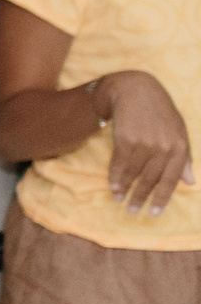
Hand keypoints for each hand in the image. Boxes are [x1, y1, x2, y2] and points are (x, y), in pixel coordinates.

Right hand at [95, 71, 192, 214]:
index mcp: (180, 148)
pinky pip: (119, 163)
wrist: (137, 90)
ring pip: (133, 173)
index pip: (171, 179)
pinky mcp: (126, 139)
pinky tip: (113, 185)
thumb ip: (184, 159)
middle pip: (150, 179)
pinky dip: (115, 176)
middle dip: (141, 198)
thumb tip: (190, 182)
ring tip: (119, 200)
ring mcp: (144, 143)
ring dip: (125, 189)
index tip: (154, 213)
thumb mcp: (179, 133)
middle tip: (133, 212)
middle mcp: (163, 147)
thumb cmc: (160, 113)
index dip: (162, 198)